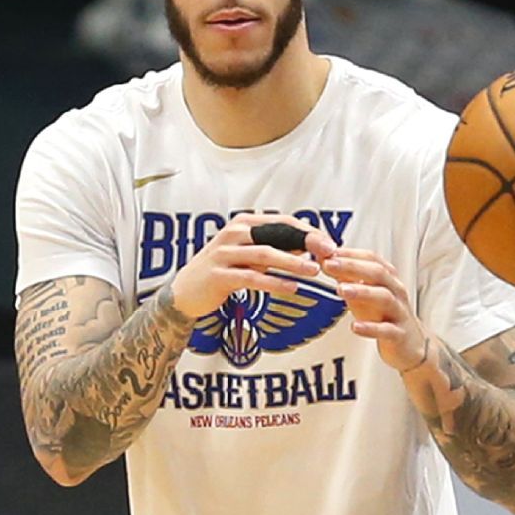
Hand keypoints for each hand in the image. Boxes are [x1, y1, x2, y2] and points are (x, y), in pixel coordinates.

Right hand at [171, 213, 337, 318]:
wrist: (185, 292)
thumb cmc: (222, 271)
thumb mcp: (248, 254)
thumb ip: (275, 248)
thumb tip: (310, 246)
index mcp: (244, 224)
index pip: (282, 221)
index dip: (308, 231)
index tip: (330, 242)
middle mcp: (234, 234)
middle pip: (276, 234)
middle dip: (306, 242)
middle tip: (329, 252)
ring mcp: (224, 254)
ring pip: (265, 255)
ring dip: (293, 262)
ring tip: (314, 270)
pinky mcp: (219, 276)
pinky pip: (251, 278)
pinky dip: (274, 282)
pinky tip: (292, 288)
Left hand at [323, 249, 428, 372]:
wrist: (409, 344)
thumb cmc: (384, 314)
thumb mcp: (364, 293)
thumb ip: (346, 277)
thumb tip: (323, 259)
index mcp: (388, 278)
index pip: (371, 258)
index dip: (350, 253)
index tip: (328, 250)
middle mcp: (396, 291)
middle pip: (378, 273)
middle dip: (352, 267)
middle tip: (329, 264)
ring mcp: (399, 312)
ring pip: (384, 297)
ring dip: (362, 291)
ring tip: (341, 290)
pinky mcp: (399, 334)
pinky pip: (386, 330)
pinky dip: (371, 328)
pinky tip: (355, 326)